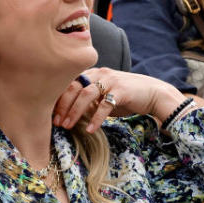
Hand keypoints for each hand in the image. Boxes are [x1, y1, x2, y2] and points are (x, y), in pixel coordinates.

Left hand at [53, 68, 188, 134]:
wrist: (153, 93)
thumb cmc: (125, 96)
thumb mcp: (103, 97)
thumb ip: (88, 101)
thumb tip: (67, 114)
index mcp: (92, 73)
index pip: (69, 83)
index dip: (58, 98)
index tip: (50, 114)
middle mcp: (100, 73)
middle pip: (74, 87)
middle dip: (63, 106)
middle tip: (57, 122)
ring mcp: (111, 80)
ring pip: (86, 94)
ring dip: (75, 112)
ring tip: (68, 126)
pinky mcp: (122, 90)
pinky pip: (105, 105)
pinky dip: (96, 118)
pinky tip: (90, 130)